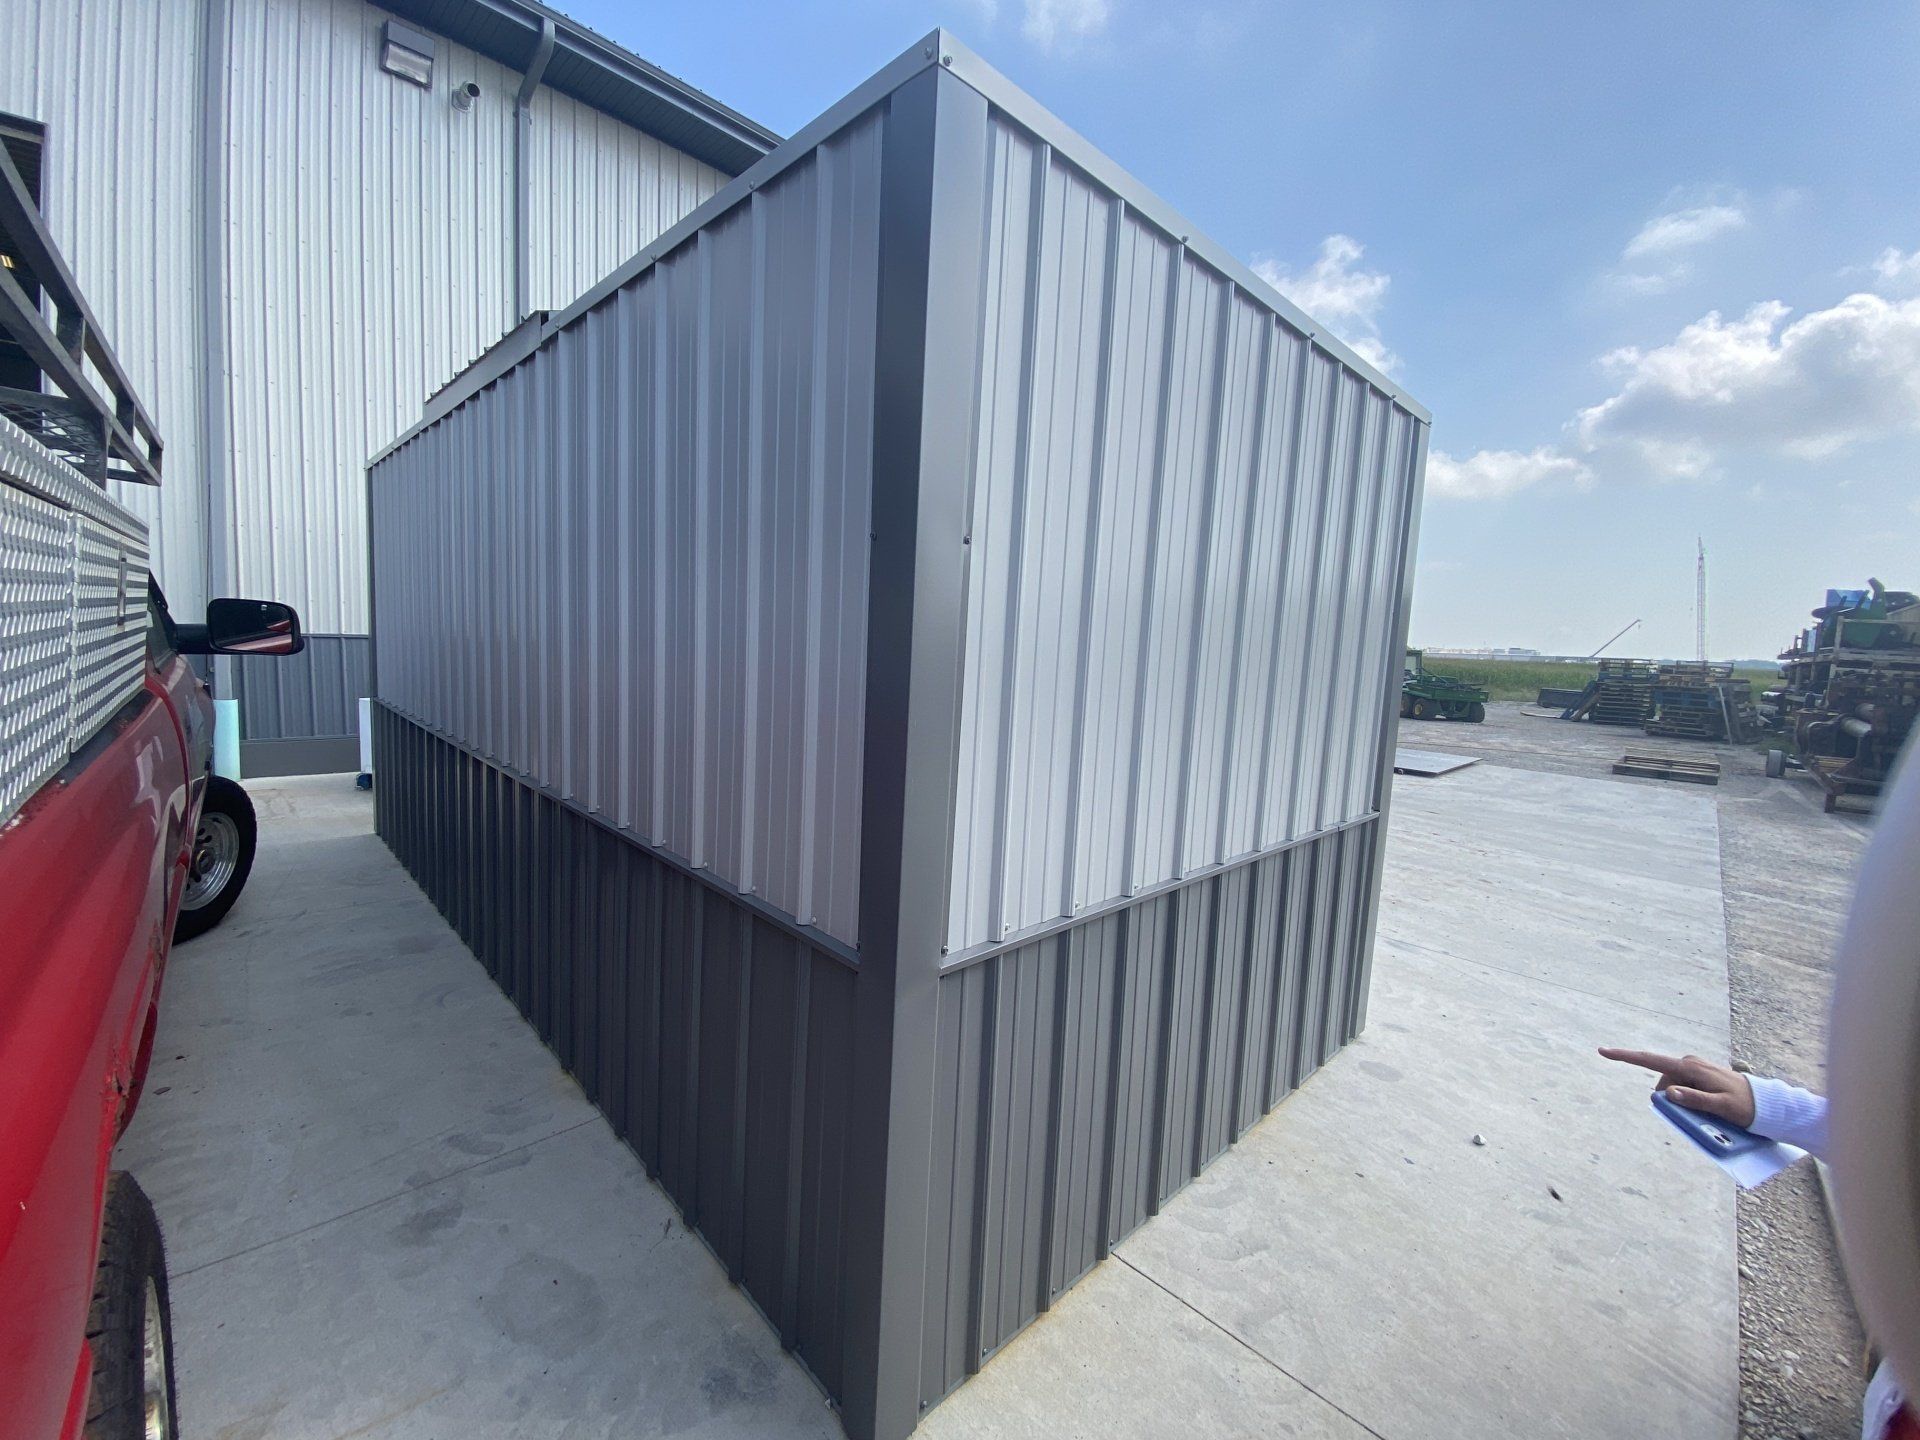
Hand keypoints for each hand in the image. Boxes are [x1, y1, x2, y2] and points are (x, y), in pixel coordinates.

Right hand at [1598, 1047, 1755, 1128]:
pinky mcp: (1700, 1073)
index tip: (1603, 1050)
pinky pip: (1684, 1086)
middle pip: (1664, 1081)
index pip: (1651, 1060)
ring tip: (1709, 1109)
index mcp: (1691, 1068)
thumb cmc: (1744, 1106)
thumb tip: (1668, 1093)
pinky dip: (1688, 1097)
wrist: (1766, 1102)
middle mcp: (1690, 1062)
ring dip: (1682, 1099)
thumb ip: (1694, 1099)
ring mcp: (1695, 1067)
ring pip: (1674, 1085)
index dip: (1625, 1056)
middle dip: (1671, 1098)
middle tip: (1699, 1113)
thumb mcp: (1721, 1107)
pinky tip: (1707, 1104)